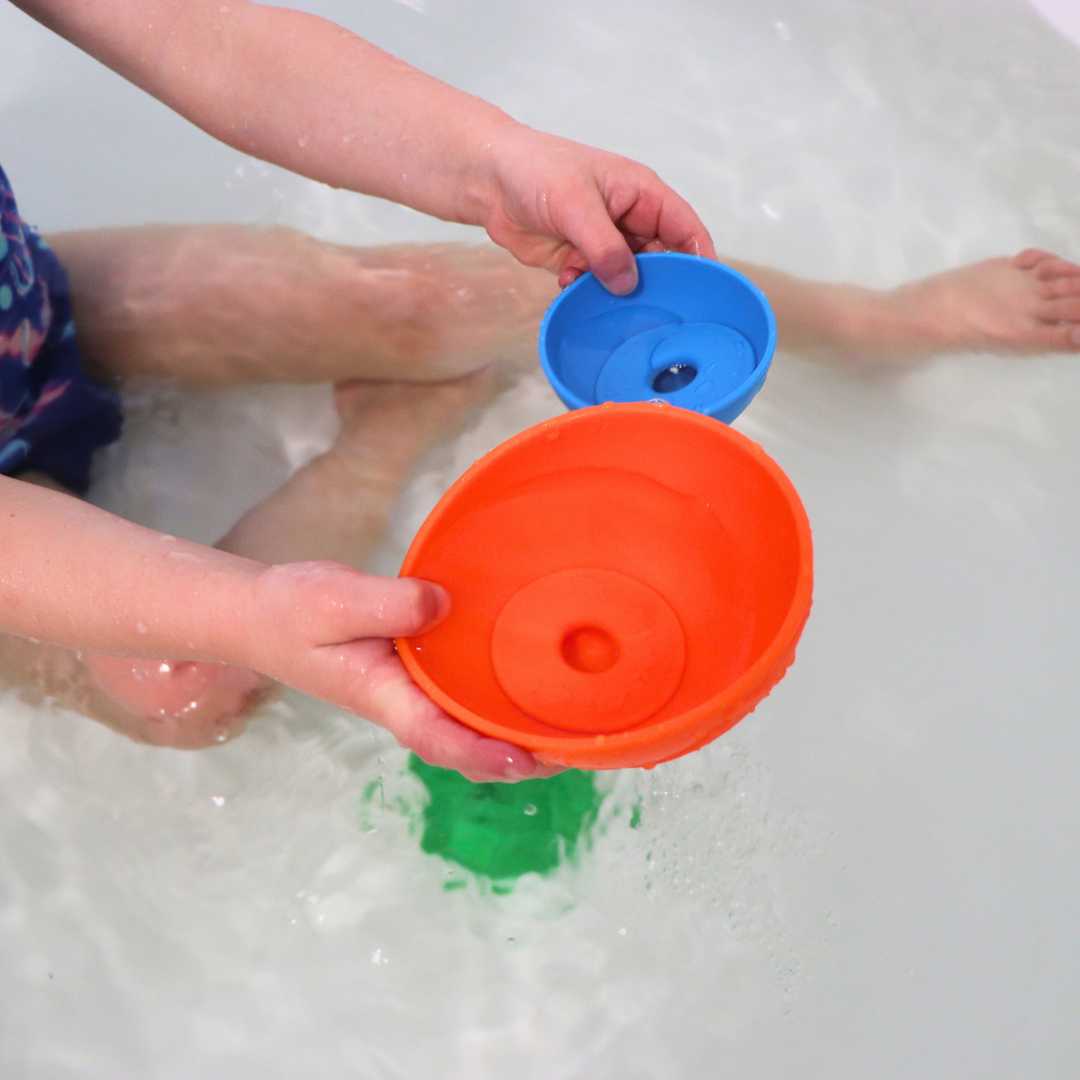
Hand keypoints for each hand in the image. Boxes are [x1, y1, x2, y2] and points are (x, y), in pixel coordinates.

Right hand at [243, 561, 559, 781]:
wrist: (262, 614)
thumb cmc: (291, 611)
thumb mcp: (333, 600)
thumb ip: (386, 604)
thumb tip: (441, 605)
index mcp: (382, 697)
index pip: (437, 739)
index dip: (482, 755)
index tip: (527, 760)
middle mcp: (403, 703)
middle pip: (466, 745)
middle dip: (520, 756)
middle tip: (578, 750)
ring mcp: (410, 692)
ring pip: (468, 724)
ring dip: (514, 734)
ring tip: (571, 730)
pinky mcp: (414, 674)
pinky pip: (461, 696)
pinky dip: (495, 700)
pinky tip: (527, 686)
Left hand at [480, 125, 716, 294]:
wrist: (489, 180)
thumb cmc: (535, 170)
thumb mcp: (576, 204)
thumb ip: (604, 246)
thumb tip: (627, 283)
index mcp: (642, 194)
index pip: (686, 230)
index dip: (700, 261)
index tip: (704, 295)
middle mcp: (630, 220)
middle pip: (661, 262)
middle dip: (656, 286)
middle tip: (652, 312)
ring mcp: (605, 242)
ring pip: (628, 279)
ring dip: (617, 292)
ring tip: (606, 299)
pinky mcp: (580, 261)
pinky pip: (596, 286)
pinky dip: (588, 293)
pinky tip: (570, 286)